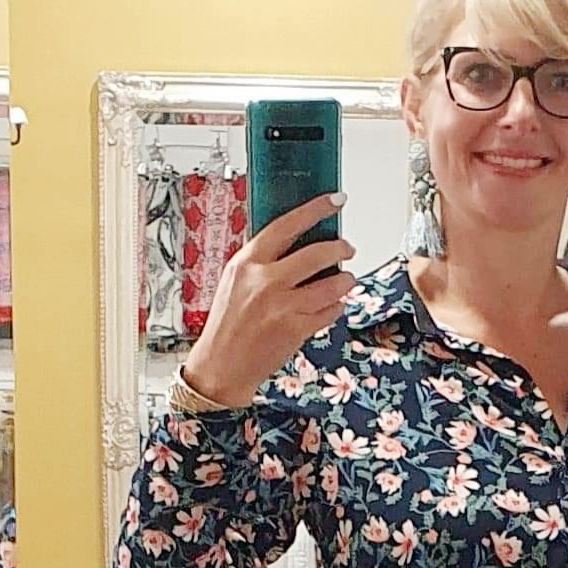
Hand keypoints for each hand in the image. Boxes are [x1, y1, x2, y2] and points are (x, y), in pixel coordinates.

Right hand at [183, 192, 356, 407]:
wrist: (220, 367)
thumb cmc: (227, 325)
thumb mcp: (235, 281)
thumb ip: (261, 262)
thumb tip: (294, 243)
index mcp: (247, 262)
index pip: (287, 225)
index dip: (315, 210)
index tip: (335, 201)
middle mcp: (265, 281)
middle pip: (316, 253)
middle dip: (340, 248)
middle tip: (348, 247)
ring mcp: (282, 307)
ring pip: (330, 285)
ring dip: (344, 280)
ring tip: (346, 279)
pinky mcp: (295, 330)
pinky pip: (328, 312)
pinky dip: (335, 307)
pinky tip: (333, 305)